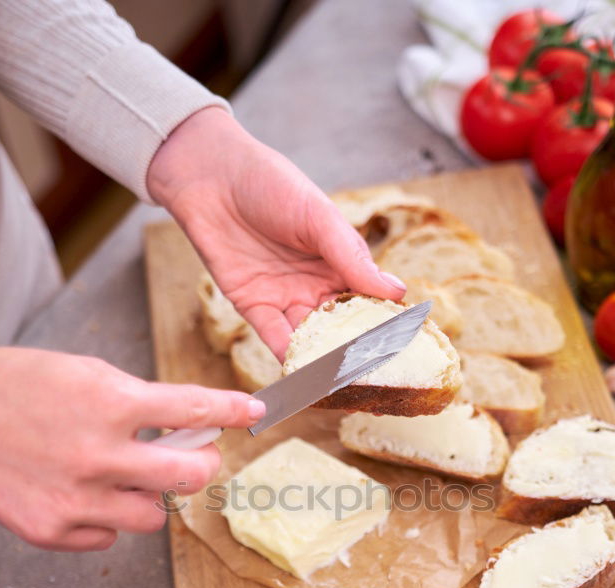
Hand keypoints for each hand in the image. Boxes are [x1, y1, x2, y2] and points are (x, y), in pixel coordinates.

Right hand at [0, 348, 263, 550]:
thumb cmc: (16, 389)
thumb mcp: (84, 374)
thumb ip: (138, 402)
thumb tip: (187, 425)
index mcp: (109, 403)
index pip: (193, 410)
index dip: (231, 409)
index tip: (252, 411)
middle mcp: (98, 455)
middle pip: (190, 478)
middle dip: (202, 465)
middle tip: (195, 457)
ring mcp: (76, 498)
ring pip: (153, 517)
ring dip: (149, 496)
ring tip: (120, 475)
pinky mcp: (53, 530)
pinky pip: (109, 536)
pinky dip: (105, 517)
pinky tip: (82, 493)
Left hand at [146, 108, 406, 358]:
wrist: (211, 178)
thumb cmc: (271, 185)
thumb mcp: (320, 219)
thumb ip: (353, 259)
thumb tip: (398, 292)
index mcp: (339, 261)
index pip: (368, 299)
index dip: (383, 323)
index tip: (403, 347)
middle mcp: (316, 284)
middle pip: (341, 326)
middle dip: (356, 350)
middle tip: (376, 376)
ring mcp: (285, 298)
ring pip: (311, 338)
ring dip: (325, 360)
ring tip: (344, 383)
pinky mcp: (254, 307)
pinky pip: (276, 339)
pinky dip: (290, 358)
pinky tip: (306, 375)